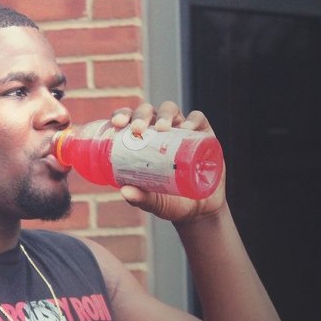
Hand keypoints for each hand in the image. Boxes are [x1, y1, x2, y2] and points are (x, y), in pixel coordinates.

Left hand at [110, 101, 226, 221]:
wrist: (199, 211)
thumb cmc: (170, 201)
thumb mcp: (154, 202)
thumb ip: (140, 198)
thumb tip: (125, 191)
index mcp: (141, 141)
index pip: (129, 120)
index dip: (122, 115)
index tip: (117, 123)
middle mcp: (160, 131)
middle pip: (148, 111)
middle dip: (141, 115)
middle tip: (138, 129)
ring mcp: (181, 130)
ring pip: (171, 109)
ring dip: (164, 114)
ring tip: (161, 128)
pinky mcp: (203, 134)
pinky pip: (198, 119)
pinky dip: (192, 120)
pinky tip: (186, 128)